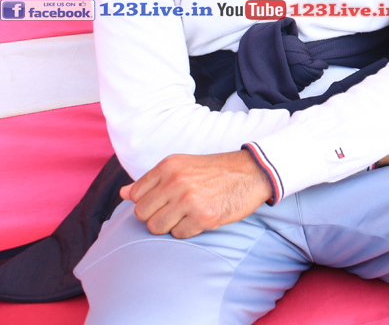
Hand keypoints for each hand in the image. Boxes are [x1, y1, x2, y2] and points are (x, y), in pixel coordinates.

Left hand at [119, 149, 272, 238]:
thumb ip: (152, 180)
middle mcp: (175, 182)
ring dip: (170, 225)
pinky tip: (201, 218)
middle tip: (176, 210)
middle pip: (142, 214)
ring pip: (156, 227)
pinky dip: (188, 230)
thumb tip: (122, 193)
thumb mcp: (182, 166)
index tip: (164, 201)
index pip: (135, 196)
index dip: (148, 202)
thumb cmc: (216, 170)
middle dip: (156, 216)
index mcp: (168, 167)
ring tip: (187, 215)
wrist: (253, 172)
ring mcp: (188, 200)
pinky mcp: (202, 217)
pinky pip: (179, 234)